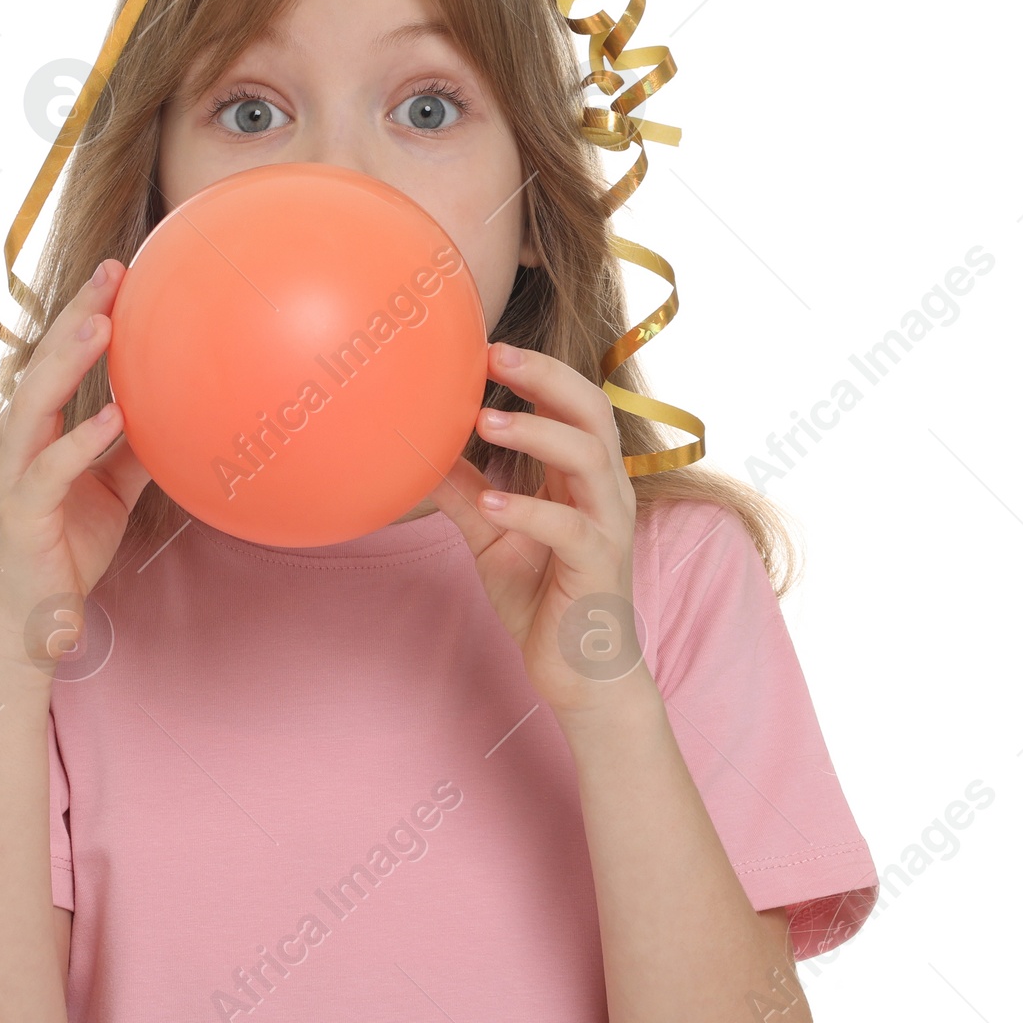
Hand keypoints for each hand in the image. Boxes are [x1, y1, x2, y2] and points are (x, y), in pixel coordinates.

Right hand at [0, 259, 150, 674]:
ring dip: (68, 361)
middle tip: (112, 272)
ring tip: (104, 323)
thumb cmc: (61, 555)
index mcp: (32, 432)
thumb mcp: (109, 493)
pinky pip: (51, 468)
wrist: (23, 627)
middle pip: (41, 363)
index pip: (56, 358)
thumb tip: (174, 415)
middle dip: (76, 314)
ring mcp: (11, 475)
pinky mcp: (20, 512)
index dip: (84, 313)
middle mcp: (14, 443)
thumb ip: (132, 452)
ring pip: (34, 403)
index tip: (119, 273)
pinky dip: (81, 439)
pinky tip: (113, 416)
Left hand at [427, 341, 644, 719]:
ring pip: (589, 458)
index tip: (486, 348)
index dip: (538, 372)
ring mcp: (607, 526)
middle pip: (592, 412)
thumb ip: (463, 493)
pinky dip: (530, 509)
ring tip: (483, 422)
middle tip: (494, 355)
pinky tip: (490, 502)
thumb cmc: (542, 598)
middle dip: (546, 378)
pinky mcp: (598, 566)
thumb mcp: (491, 537)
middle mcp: (605, 491)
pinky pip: (571, 528)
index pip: (574, 405)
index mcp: (583, 477)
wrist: (581, 673)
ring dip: (536, 434)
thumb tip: (415, 453)